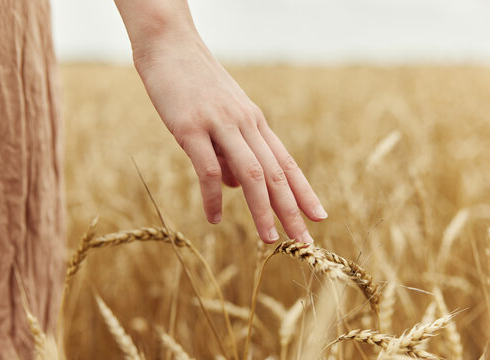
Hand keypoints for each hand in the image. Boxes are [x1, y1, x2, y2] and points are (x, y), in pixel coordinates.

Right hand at [131, 34, 327, 243]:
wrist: (169, 44)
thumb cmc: (195, 84)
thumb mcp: (222, 116)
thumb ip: (233, 152)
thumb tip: (240, 189)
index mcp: (255, 122)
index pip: (287, 162)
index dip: (304, 191)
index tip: (319, 217)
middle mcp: (245, 124)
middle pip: (276, 173)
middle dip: (292, 210)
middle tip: (306, 242)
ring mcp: (220, 124)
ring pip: (251, 174)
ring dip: (263, 209)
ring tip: (270, 239)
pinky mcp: (191, 127)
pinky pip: (209, 170)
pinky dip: (214, 198)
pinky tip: (214, 219)